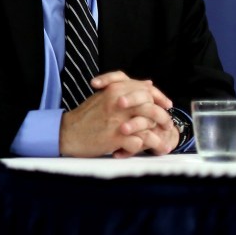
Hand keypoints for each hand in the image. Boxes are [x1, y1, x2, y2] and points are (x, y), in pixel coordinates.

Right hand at [59, 71, 176, 157]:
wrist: (68, 133)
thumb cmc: (86, 116)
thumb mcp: (104, 96)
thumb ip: (125, 89)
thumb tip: (148, 84)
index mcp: (115, 89)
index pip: (146, 89)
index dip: (159, 98)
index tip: (166, 105)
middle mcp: (117, 102)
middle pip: (151, 106)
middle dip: (163, 117)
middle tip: (166, 126)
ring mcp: (117, 120)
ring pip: (149, 125)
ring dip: (158, 136)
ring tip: (162, 144)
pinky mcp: (116, 137)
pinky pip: (140, 141)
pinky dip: (146, 147)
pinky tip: (147, 150)